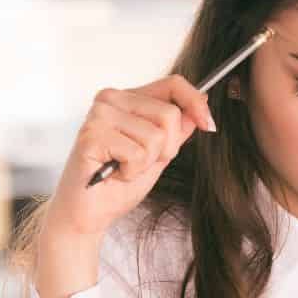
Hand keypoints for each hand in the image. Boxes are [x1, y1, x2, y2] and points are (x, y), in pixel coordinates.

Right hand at [44, 74, 214, 243]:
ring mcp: (99, 114)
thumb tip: (201, 106)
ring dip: (146, 162)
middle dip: (166, 148)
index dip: (195, 102)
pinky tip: (113, 173)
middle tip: (139, 162)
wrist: (89, 213)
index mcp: (128, 99)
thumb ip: (177, 130)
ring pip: (156, 135)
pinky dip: (132, 171)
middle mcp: (111, 99)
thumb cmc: (118, 185)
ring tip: (123, 168)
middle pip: (169, 114)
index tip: (208, 125)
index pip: (172, 84)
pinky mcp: (92, 134)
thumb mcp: (159, 154)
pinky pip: (137, 152)